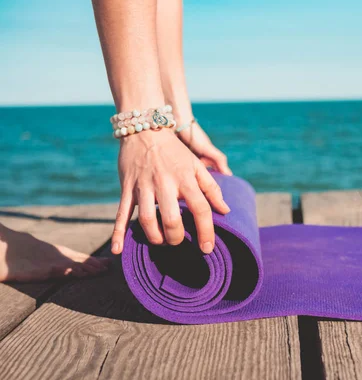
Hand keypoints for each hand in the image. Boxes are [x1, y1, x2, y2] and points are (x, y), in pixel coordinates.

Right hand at [111, 128, 229, 254]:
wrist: (145, 130)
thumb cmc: (175, 152)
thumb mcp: (197, 166)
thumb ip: (212, 189)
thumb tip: (225, 210)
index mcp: (186, 178)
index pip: (200, 209)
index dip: (205, 231)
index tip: (207, 248)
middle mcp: (165, 183)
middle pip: (171, 219)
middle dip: (175, 237)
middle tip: (178, 241)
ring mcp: (144, 186)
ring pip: (146, 219)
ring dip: (154, 237)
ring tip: (161, 241)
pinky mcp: (127, 188)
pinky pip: (121, 213)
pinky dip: (118, 233)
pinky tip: (117, 250)